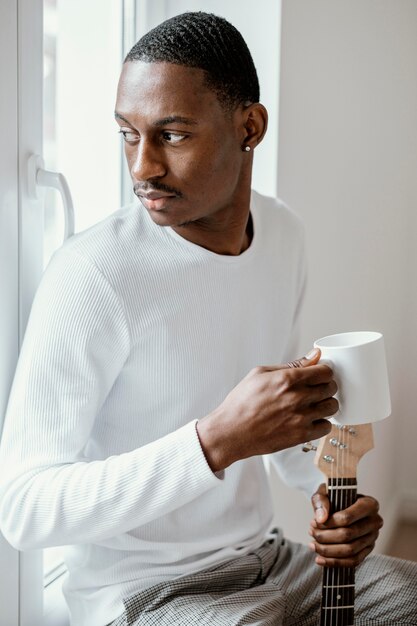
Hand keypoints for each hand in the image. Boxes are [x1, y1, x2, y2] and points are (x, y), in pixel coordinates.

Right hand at [196, 348, 337, 471]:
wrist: (231, 431)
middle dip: (325, 386)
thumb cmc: (242, 402)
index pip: (325, 371)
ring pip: (332, 407)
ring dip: (326, 404)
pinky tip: (310, 420)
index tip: (319, 375)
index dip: (324, 372)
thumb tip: (314, 355)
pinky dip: (322, 423)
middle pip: (331, 388)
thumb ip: (291, 365)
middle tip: (315, 389)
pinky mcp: (301, 435)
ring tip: (314, 405)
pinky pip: (326, 427)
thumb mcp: (261, 373)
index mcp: (287, 379)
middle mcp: (297, 398)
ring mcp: (301, 418)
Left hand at [309, 483, 383, 566]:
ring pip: (350, 550)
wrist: (341, 503)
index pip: (347, 518)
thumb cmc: (334, 496)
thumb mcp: (325, 491)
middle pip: (348, 535)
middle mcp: (375, 522)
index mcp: (369, 504)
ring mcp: (373, 538)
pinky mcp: (368, 550)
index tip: (314, 522)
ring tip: (313, 544)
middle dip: (325, 537)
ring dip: (327, 550)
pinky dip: (334, 562)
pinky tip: (319, 559)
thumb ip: (321, 501)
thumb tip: (321, 518)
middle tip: (311, 532)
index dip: (328, 523)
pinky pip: (352, 561)